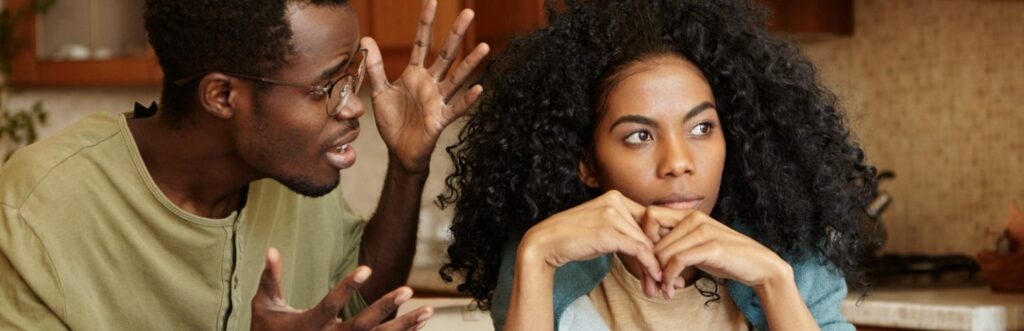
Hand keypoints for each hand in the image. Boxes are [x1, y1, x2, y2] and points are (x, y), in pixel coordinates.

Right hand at [251, 248, 433, 330]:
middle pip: (363, 325)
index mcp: (308, 325)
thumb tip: (270, 249)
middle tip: (407, 289)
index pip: (331, 304)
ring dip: (405, 326)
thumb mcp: (264, 307)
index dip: (348, 287)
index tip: (366, 268)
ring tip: (428, 311)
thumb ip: (270, 278)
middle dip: (386, 307)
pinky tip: (420, 324)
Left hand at [362, 0, 490, 172]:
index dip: (426, 22)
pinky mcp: (440, 119)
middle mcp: (430, 83)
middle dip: (456, 33)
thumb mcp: (379, 91)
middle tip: (469, 12)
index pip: (422, 42)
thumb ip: (375, 66)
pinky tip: (478, 89)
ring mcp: (438, 100)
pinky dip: (467, 100)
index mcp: (415, 74)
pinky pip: (456, 108)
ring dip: (470, 63)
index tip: (431, 1)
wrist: (399, 150)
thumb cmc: (393, 121)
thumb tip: (366, 38)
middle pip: (445, 54)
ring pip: (456, 77)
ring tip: (484, 46)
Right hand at [518, 191, 662, 281]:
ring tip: (656, 282)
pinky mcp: (608, 231)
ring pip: (645, 242)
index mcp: (615, 196)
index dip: (657, 240)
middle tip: (661, 276)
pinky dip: (648, 264)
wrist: (547, 242)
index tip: (661, 259)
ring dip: (653, 265)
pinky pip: (638, 249)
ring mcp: (611, 214)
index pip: (647, 218)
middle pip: (648, 230)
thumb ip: (624, 228)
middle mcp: (615, 201)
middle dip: (656, 255)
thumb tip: (649, 243)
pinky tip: (652, 276)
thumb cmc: (574, 237)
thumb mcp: (602, 225)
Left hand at [636, 207, 792, 297]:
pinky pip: (677, 261)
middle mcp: (694, 218)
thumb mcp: (696, 245)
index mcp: (688, 214)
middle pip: (653, 238)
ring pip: (663, 252)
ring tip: (665, 289)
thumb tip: (648, 253)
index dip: (644, 237)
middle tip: (653, 284)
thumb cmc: (725, 256)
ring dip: (659, 276)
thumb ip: (676, 243)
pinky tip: (672, 289)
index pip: (650, 215)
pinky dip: (670, 278)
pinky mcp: (712, 246)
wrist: (759, 265)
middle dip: (649, 264)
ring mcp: (703, 231)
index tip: (650, 258)